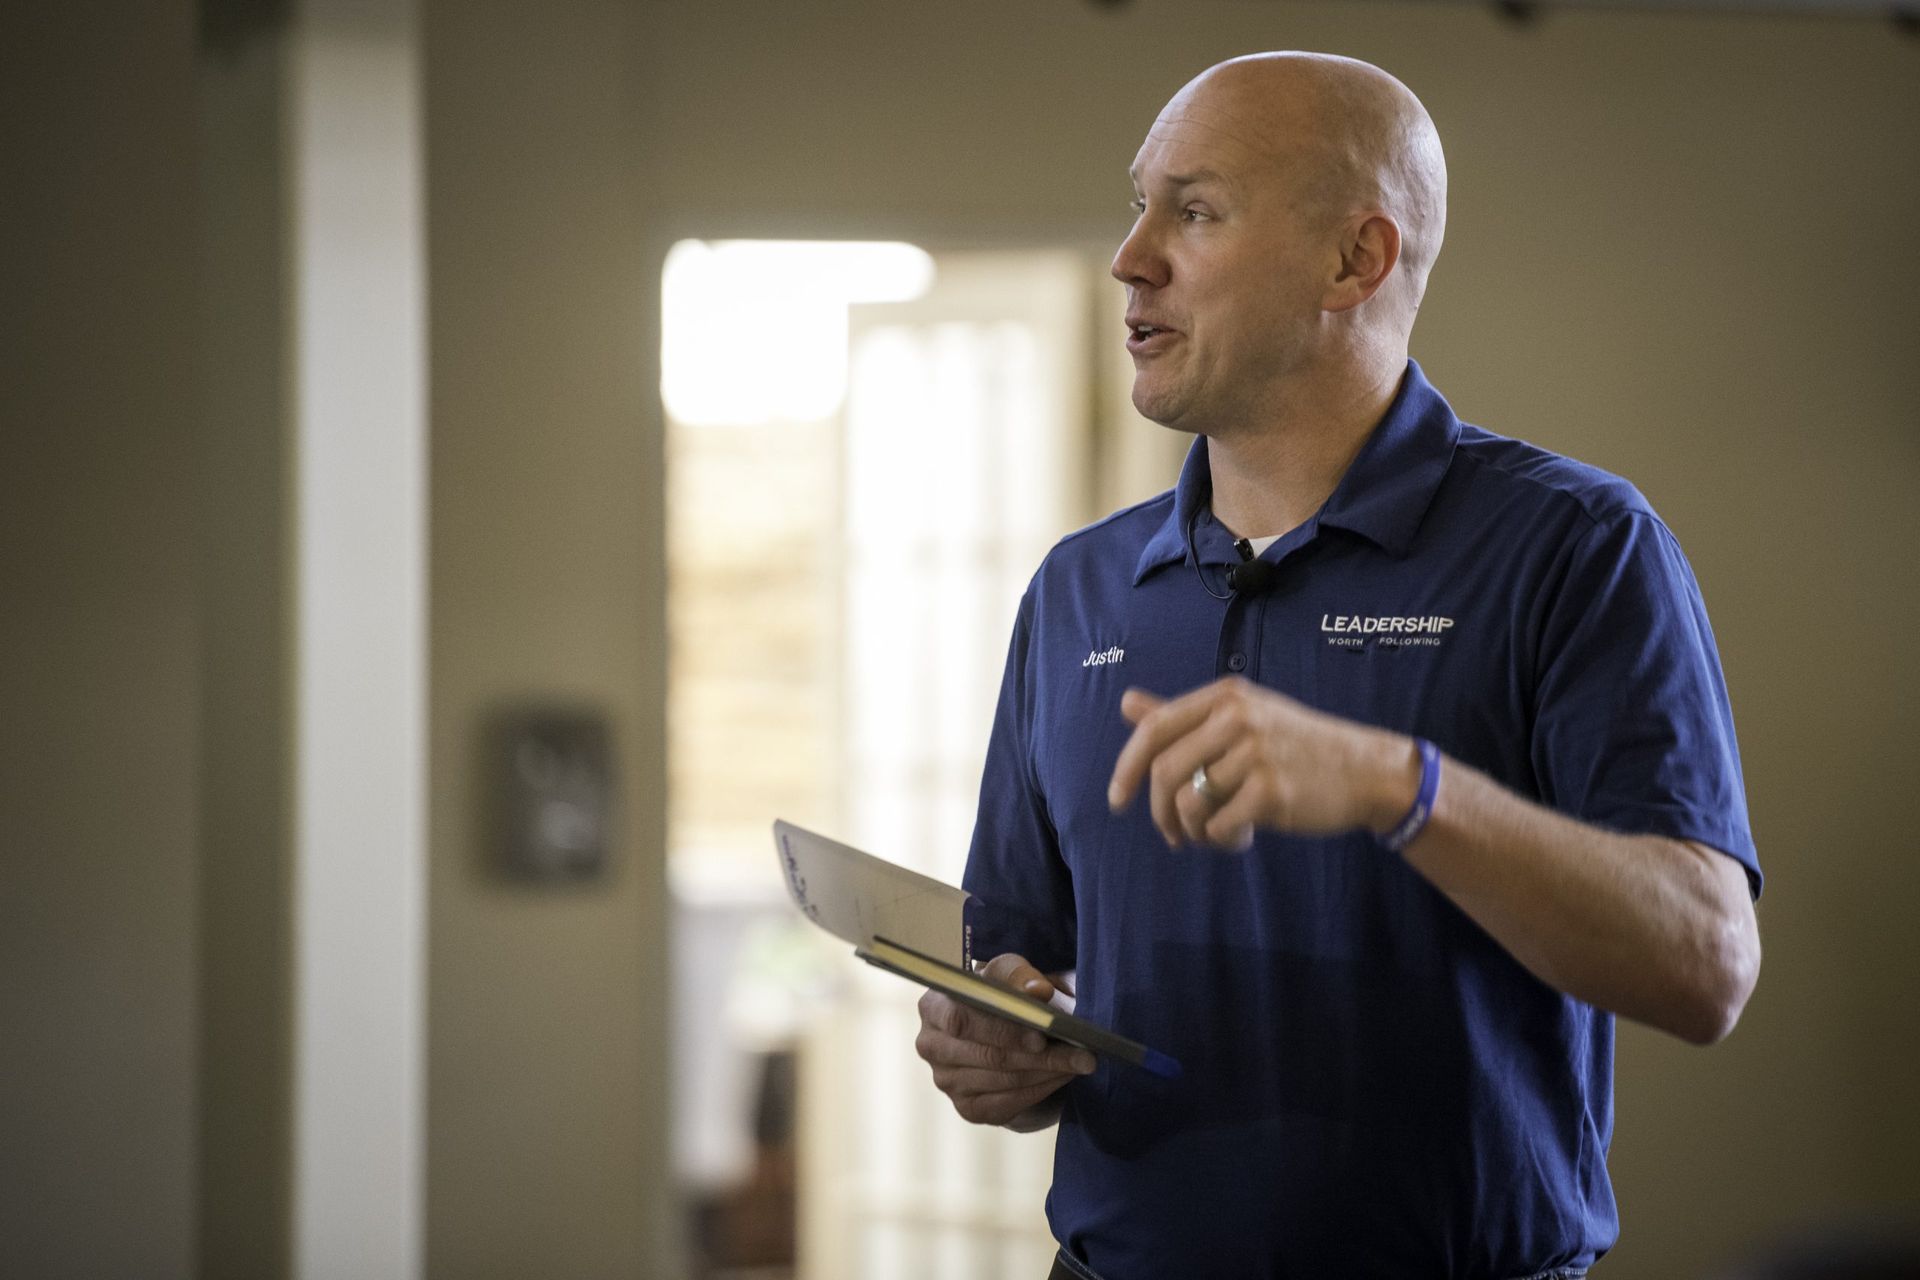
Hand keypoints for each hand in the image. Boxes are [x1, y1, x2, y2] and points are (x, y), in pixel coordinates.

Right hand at [914, 952, 1096, 1127]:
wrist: (998, 1027)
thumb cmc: (1001, 993)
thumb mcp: (1009, 974)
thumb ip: (1020, 976)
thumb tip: (1038, 990)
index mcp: (932, 1006)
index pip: (961, 1021)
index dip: (1001, 1030)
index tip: (1041, 1035)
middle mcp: (931, 1046)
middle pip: (987, 1055)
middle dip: (1040, 1056)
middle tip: (1082, 1054)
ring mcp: (946, 1081)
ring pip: (1003, 1080)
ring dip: (1047, 1072)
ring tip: (1081, 1062)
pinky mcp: (967, 1108)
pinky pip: (1006, 1104)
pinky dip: (1040, 1090)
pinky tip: (1063, 1077)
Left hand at [1106, 677, 1419, 849]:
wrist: (1365, 771)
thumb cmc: (1296, 746)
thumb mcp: (1242, 718)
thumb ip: (1183, 716)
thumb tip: (1126, 703)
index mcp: (1225, 696)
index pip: (1154, 729)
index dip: (1127, 767)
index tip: (1118, 801)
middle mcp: (1237, 718)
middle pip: (1164, 772)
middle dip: (1158, 813)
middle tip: (1173, 835)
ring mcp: (1255, 753)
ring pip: (1188, 803)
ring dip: (1193, 831)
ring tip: (1216, 834)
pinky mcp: (1271, 791)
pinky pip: (1218, 826)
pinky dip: (1221, 840)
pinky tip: (1243, 837)